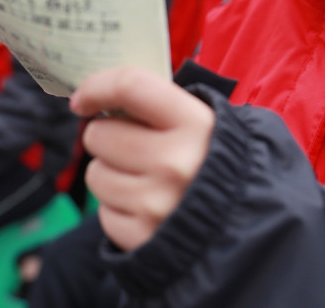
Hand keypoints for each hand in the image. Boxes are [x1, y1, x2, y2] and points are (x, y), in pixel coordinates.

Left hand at [70, 67, 214, 250]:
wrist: (241, 224)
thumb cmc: (210, 161)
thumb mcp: (202, 122)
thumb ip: (156, 103)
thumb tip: (96, 94)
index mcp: (195, 124)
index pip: (130, 86)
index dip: (97, 87)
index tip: (83, 99)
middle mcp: (175, 163)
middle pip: (99, 134)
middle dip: (107, 137)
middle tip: (131, 146)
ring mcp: (157, 203)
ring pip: (95, 174)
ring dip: (110, 174)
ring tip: (143, 180)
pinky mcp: (142, 237)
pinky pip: (102, 213)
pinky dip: (117, 208)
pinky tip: (145, 206)